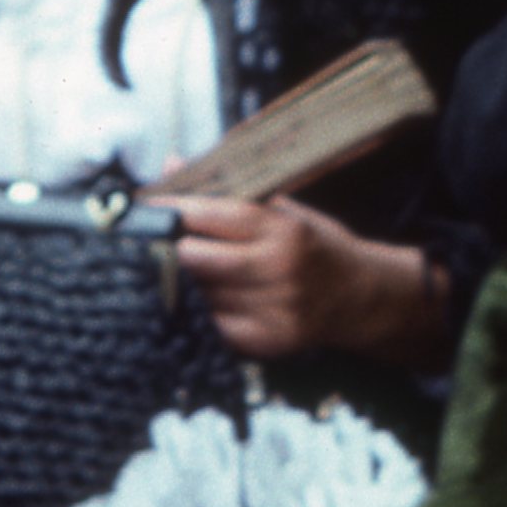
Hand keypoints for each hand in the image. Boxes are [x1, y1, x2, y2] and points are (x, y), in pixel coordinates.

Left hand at [169, 197, 443, 362]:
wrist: (361, 297)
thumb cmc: (315, 246)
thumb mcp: (283, 210)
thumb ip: (226, 192)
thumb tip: (170, 165)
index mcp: (283, 229)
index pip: (210, 214)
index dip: (170, 210)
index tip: (145, 208)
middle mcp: (279, 269)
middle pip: (195, 258)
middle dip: (168, 248)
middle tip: (152, 242)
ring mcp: (273, 309)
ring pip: (198, 294)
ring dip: (177, 282)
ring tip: (166, 269)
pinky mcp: (267, 341)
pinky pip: (212, 325)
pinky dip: (198, 312)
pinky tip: (193, 299)